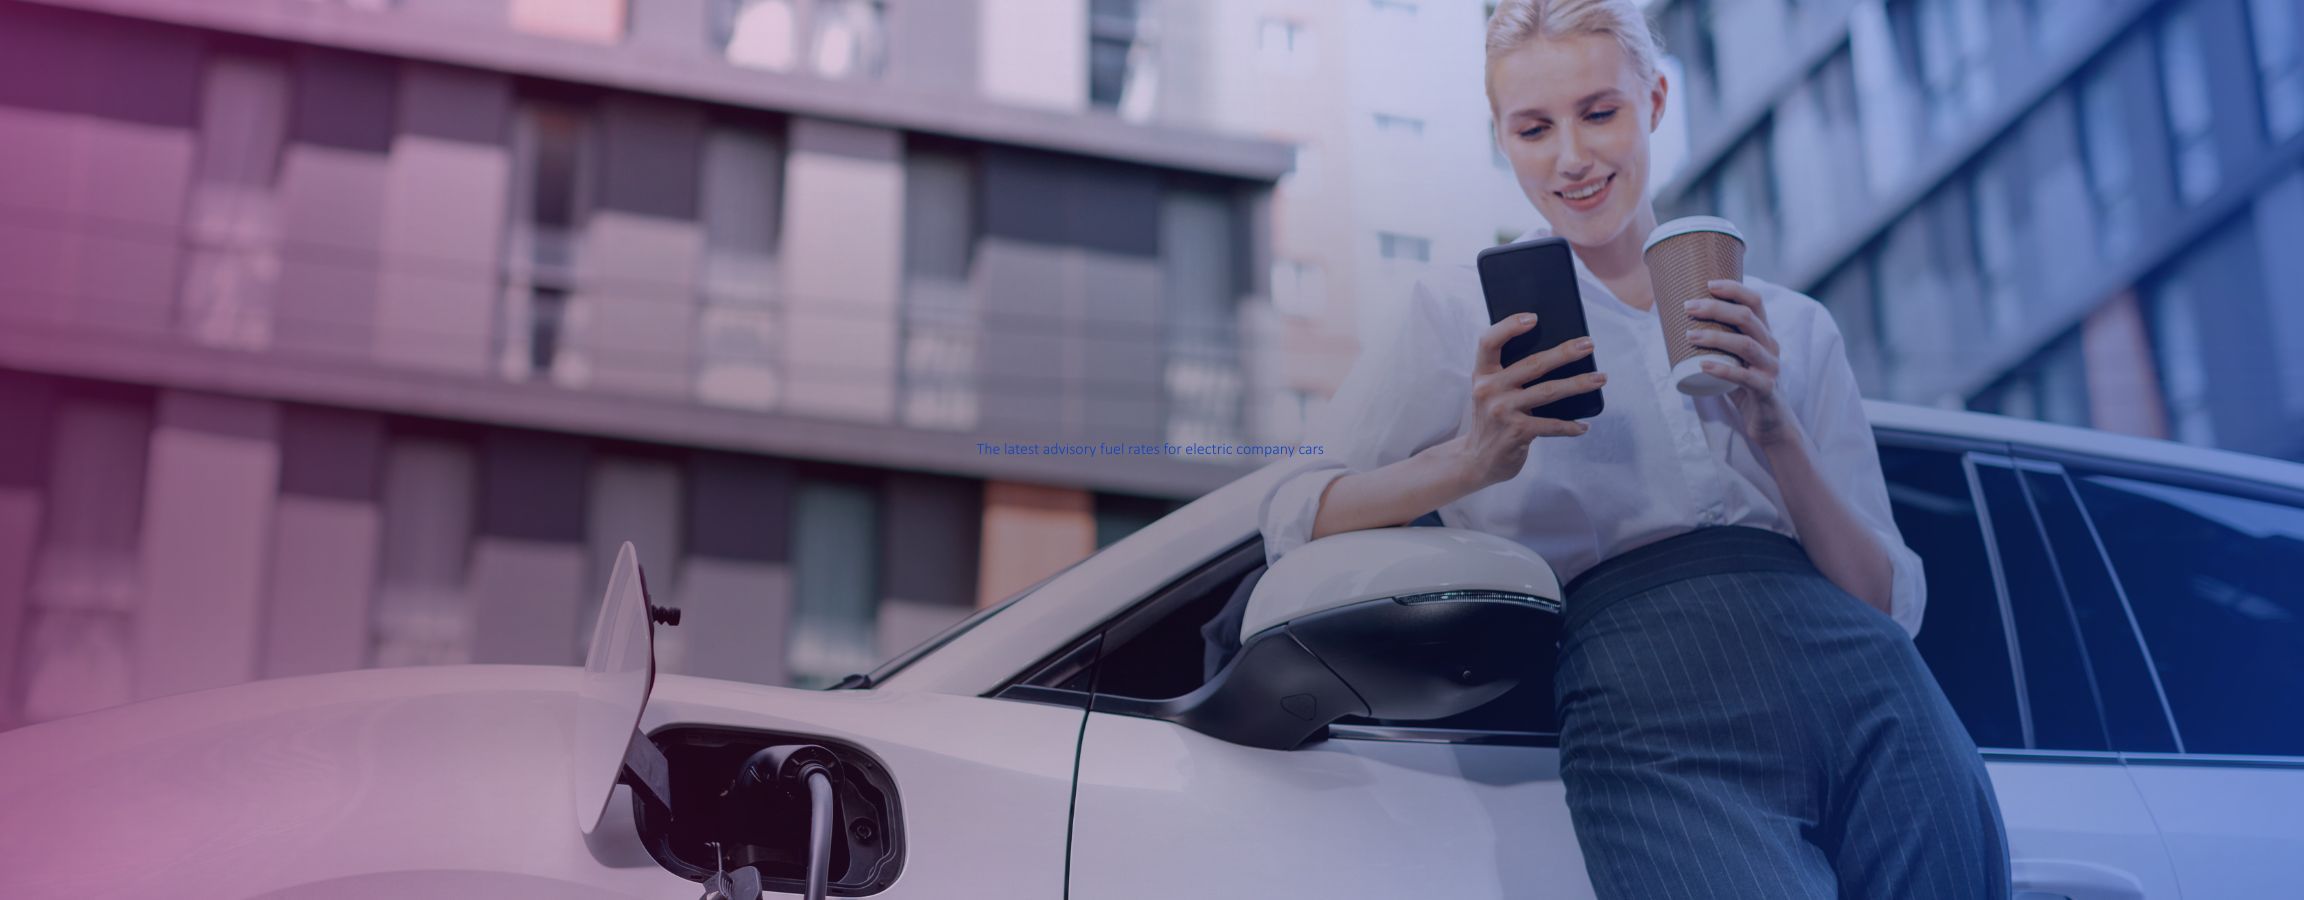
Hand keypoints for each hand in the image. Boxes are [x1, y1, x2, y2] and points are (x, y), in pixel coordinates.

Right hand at [1456, 314, 1606, 489]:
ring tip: (1600, 378)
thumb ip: (1511, 376)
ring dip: (1578, 384)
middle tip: (1588, 344)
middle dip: (1565, 353)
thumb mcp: (1492, 393)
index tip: (1534, 318)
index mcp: (1483, 375)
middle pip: (1533, 364)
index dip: (1509, 326)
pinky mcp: (1516, 432)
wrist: (1476, 460)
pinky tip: (1583, 426)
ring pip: (1548, 391)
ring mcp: (1503, 411)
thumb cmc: (1492, 420)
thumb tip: (1558, 358)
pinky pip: (1551, 425)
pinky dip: (1570, 426)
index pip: (1489, 342)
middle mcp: (1489, 390)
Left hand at [1685, 279, 1797, 448]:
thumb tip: (1679, 325)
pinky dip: (1722, 369)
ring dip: (1715, 336)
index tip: (1707, 284)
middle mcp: (1770, 346)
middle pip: (1747, 318)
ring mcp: (1770, 368)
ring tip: (1689, 334)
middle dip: (1716, 308)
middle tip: (1688, 307)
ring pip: (1745, 344)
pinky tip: (1702, 364)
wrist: (1770, 423)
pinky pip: (1745, 377)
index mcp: (1764, 335)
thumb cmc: (1746, 387)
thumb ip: (1719, 343)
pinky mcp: (1766, 390)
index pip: (1755, 302)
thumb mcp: (1735, 360)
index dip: (1734, 289)